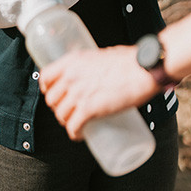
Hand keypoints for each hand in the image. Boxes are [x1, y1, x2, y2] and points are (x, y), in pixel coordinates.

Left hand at [39, 44, 155, 138]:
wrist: (144, 69)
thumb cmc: (130, 61)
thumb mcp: (104, 55)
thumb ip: (95, 64)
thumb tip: (96, 72)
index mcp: (73, 61)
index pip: (46, 76)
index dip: (47, 88)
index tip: (53, 93)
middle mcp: (71, 77)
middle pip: (52, 99)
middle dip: (58, 107)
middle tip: (69, 111)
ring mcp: (78, 93)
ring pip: (61, 115)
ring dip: (66, 122)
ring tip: (76, 124)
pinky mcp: (89, 109)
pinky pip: (73, 126)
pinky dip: (74, 134)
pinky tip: (79, 135)